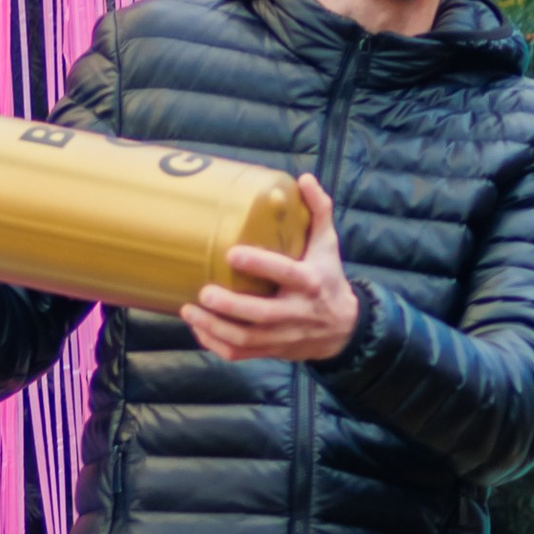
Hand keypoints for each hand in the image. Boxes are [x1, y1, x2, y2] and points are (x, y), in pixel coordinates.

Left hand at [182, 175, 361, 364]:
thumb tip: (303, 179)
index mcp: (311, 282)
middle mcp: (297, 312)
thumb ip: (318, 211)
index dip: (259, 265)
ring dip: (214, 328)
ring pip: (246, 339)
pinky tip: (198, 328)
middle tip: (203, 291)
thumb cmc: (329, 279)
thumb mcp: (329, 245)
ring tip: (189, 310)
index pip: (285, 274)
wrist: (344, 330)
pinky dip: (216, 345)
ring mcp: (283, 336)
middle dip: (229, 306)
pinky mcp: (272, 351)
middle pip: (261, 315)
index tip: (231, 254)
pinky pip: (240, 354)